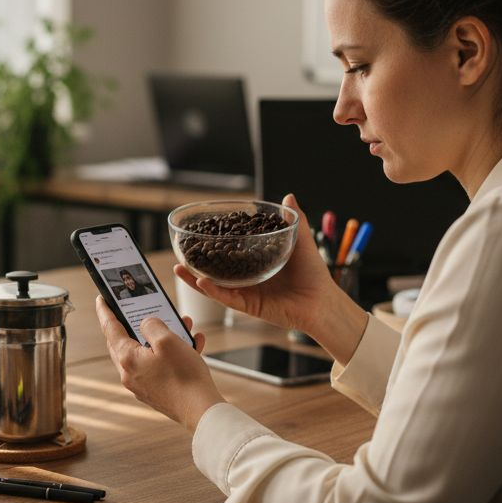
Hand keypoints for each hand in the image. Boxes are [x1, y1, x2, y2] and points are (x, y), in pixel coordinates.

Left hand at [94, 296, 224, 431]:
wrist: (201, 410)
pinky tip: (193, 344)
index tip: (102, 299)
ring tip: (182, 324)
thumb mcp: (167, 340)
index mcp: (127, 359)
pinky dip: (173, 353)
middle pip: (127, 341)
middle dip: (138, 323)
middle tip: (142, 309)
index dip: (106, 311)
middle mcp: (130, 374)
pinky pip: (161, 366)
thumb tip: (146, 325)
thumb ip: (152, 325)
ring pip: (148, 353)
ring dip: (164, 337)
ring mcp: (143, 385)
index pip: (110, 328)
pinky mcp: (157, 391)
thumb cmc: (184, 376)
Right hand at [175, 193, 346, 335]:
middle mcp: (247, 277)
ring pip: (214, 284)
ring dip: (195, 277)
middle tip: (182, 249)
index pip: (230, 250)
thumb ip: (294, 220)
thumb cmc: (313, 274)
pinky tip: (201, 281)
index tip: (200, 231)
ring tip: (179, 266)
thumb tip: (288, 196)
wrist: (321, 301)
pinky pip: (225, 297)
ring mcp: (246, 292)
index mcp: (256, 261)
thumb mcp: (301, 241)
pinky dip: (212, 290)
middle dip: (197, 260)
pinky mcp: (248, 305)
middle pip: (216, 268)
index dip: (215, 241)